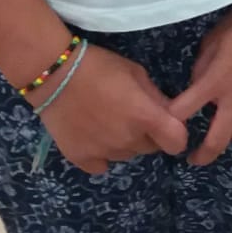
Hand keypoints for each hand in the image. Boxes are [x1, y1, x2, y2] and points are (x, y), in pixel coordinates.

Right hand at [37, 47, 186, 175]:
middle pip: (150, 147)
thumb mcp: (136, 74)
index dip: (176, 136)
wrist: (55, 75)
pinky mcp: (81, 159)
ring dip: (125, 143)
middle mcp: (128, 140)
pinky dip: (101, 155)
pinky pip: (101, 165)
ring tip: (108, 121)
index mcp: (145, 117)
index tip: (169, 128)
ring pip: (127, 155)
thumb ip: (156, 97)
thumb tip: (171, 113)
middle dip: (148, 135)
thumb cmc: (101, 67)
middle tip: (131, 115)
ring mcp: (104, 152)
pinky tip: (93, 136)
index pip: (176, 142)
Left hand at [169, 0, 231, 165]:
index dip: (169, 120)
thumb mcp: (213, 40)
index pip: (182, 112)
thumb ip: (202, 68)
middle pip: (216, 142)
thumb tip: (197, 86)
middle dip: (201, 155)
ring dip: (231, 132)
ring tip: (228, 124)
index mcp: (213, 82)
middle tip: (194, 158)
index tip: (166, 125)